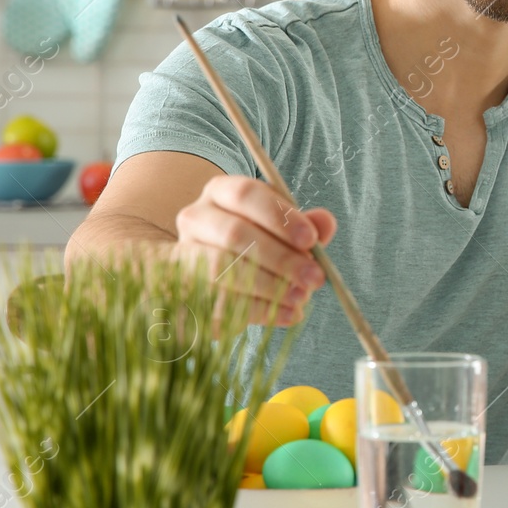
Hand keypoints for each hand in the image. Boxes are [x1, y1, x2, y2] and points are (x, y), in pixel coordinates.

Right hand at [172, 175, 335, 325]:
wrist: (217, 277)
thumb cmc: (260, 244)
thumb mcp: (285, 230)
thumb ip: (306, 226)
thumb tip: (325, 222)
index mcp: (221, 192)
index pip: (245, 194)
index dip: (279, 216)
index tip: (311, 240)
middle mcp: (196, 218)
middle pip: (234, 233)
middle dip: (280, 257)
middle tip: (315, 277)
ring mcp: (182, 253)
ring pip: (221, 269)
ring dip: (269, 285)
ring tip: (302, 297)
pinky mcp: (182, 290)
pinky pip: (217, 302)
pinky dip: (257, 310)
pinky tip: (288, 314)